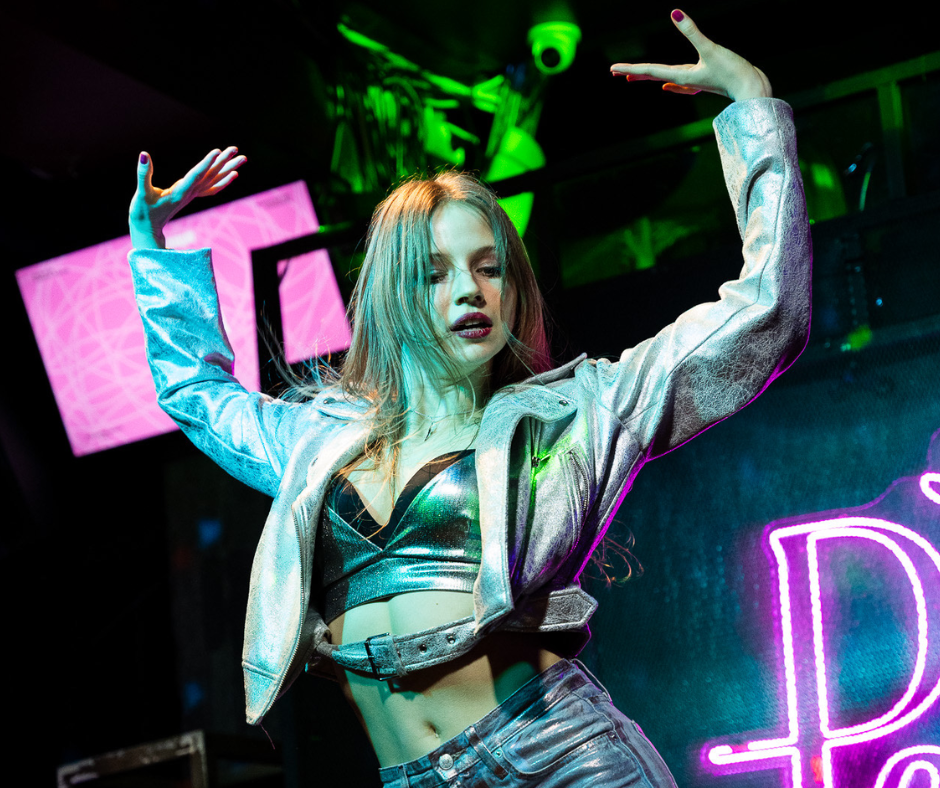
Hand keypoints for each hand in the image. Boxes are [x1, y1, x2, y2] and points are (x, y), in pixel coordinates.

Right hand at [128, 147, 245, 248]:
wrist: (146, 228)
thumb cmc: (142, 211)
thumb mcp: (141, 193)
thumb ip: (143, 174)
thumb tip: (143, 154)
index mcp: (179, 192)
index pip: (196, 175)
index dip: (206, 163)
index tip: (217, 152)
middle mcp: (190, 193)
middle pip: (210, 176)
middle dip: (224, 162)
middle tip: (236, 149)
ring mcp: (192, 195)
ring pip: (214, 180)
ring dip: (228, 168)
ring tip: (241, 158)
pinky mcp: (190, 196)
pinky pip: (212, 188)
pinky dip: (223, 180)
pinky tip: (233, 174)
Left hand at [610, 9, 770, 102]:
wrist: (753, 91)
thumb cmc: (733, 72)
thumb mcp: (711, 48)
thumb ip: (692, 31)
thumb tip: (675, 13)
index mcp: (681, 75)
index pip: (649, 71)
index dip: (630, 69)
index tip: (612, 70)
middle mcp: (684, 80)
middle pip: (652, 76)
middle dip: (633, 73)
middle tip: (613, 73)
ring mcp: (694, 82)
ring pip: (664, 78)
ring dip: (648, 77)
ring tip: (632, 78)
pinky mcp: (705, 82)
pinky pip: (681, 84)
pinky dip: (671, 85)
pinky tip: (666, 88)